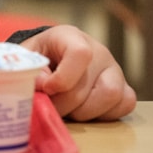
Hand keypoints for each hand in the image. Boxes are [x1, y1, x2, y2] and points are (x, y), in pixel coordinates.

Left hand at [20, 25, 136, 121]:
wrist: (53, 58)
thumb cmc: (39, 57)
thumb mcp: (27, 58)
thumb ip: (31, 71)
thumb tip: (44, 88)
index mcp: (71, 37)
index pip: (80, 54)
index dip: (63, 78)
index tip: (47, 89)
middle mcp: (99, 51)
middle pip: (90, 84)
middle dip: (65, 104)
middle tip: (51, 107)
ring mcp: (114, 70)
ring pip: (112, 96)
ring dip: (85, 112)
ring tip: (68, 109)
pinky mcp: (124, 88)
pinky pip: (125, 104)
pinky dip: (104, 115)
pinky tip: (85, 110)